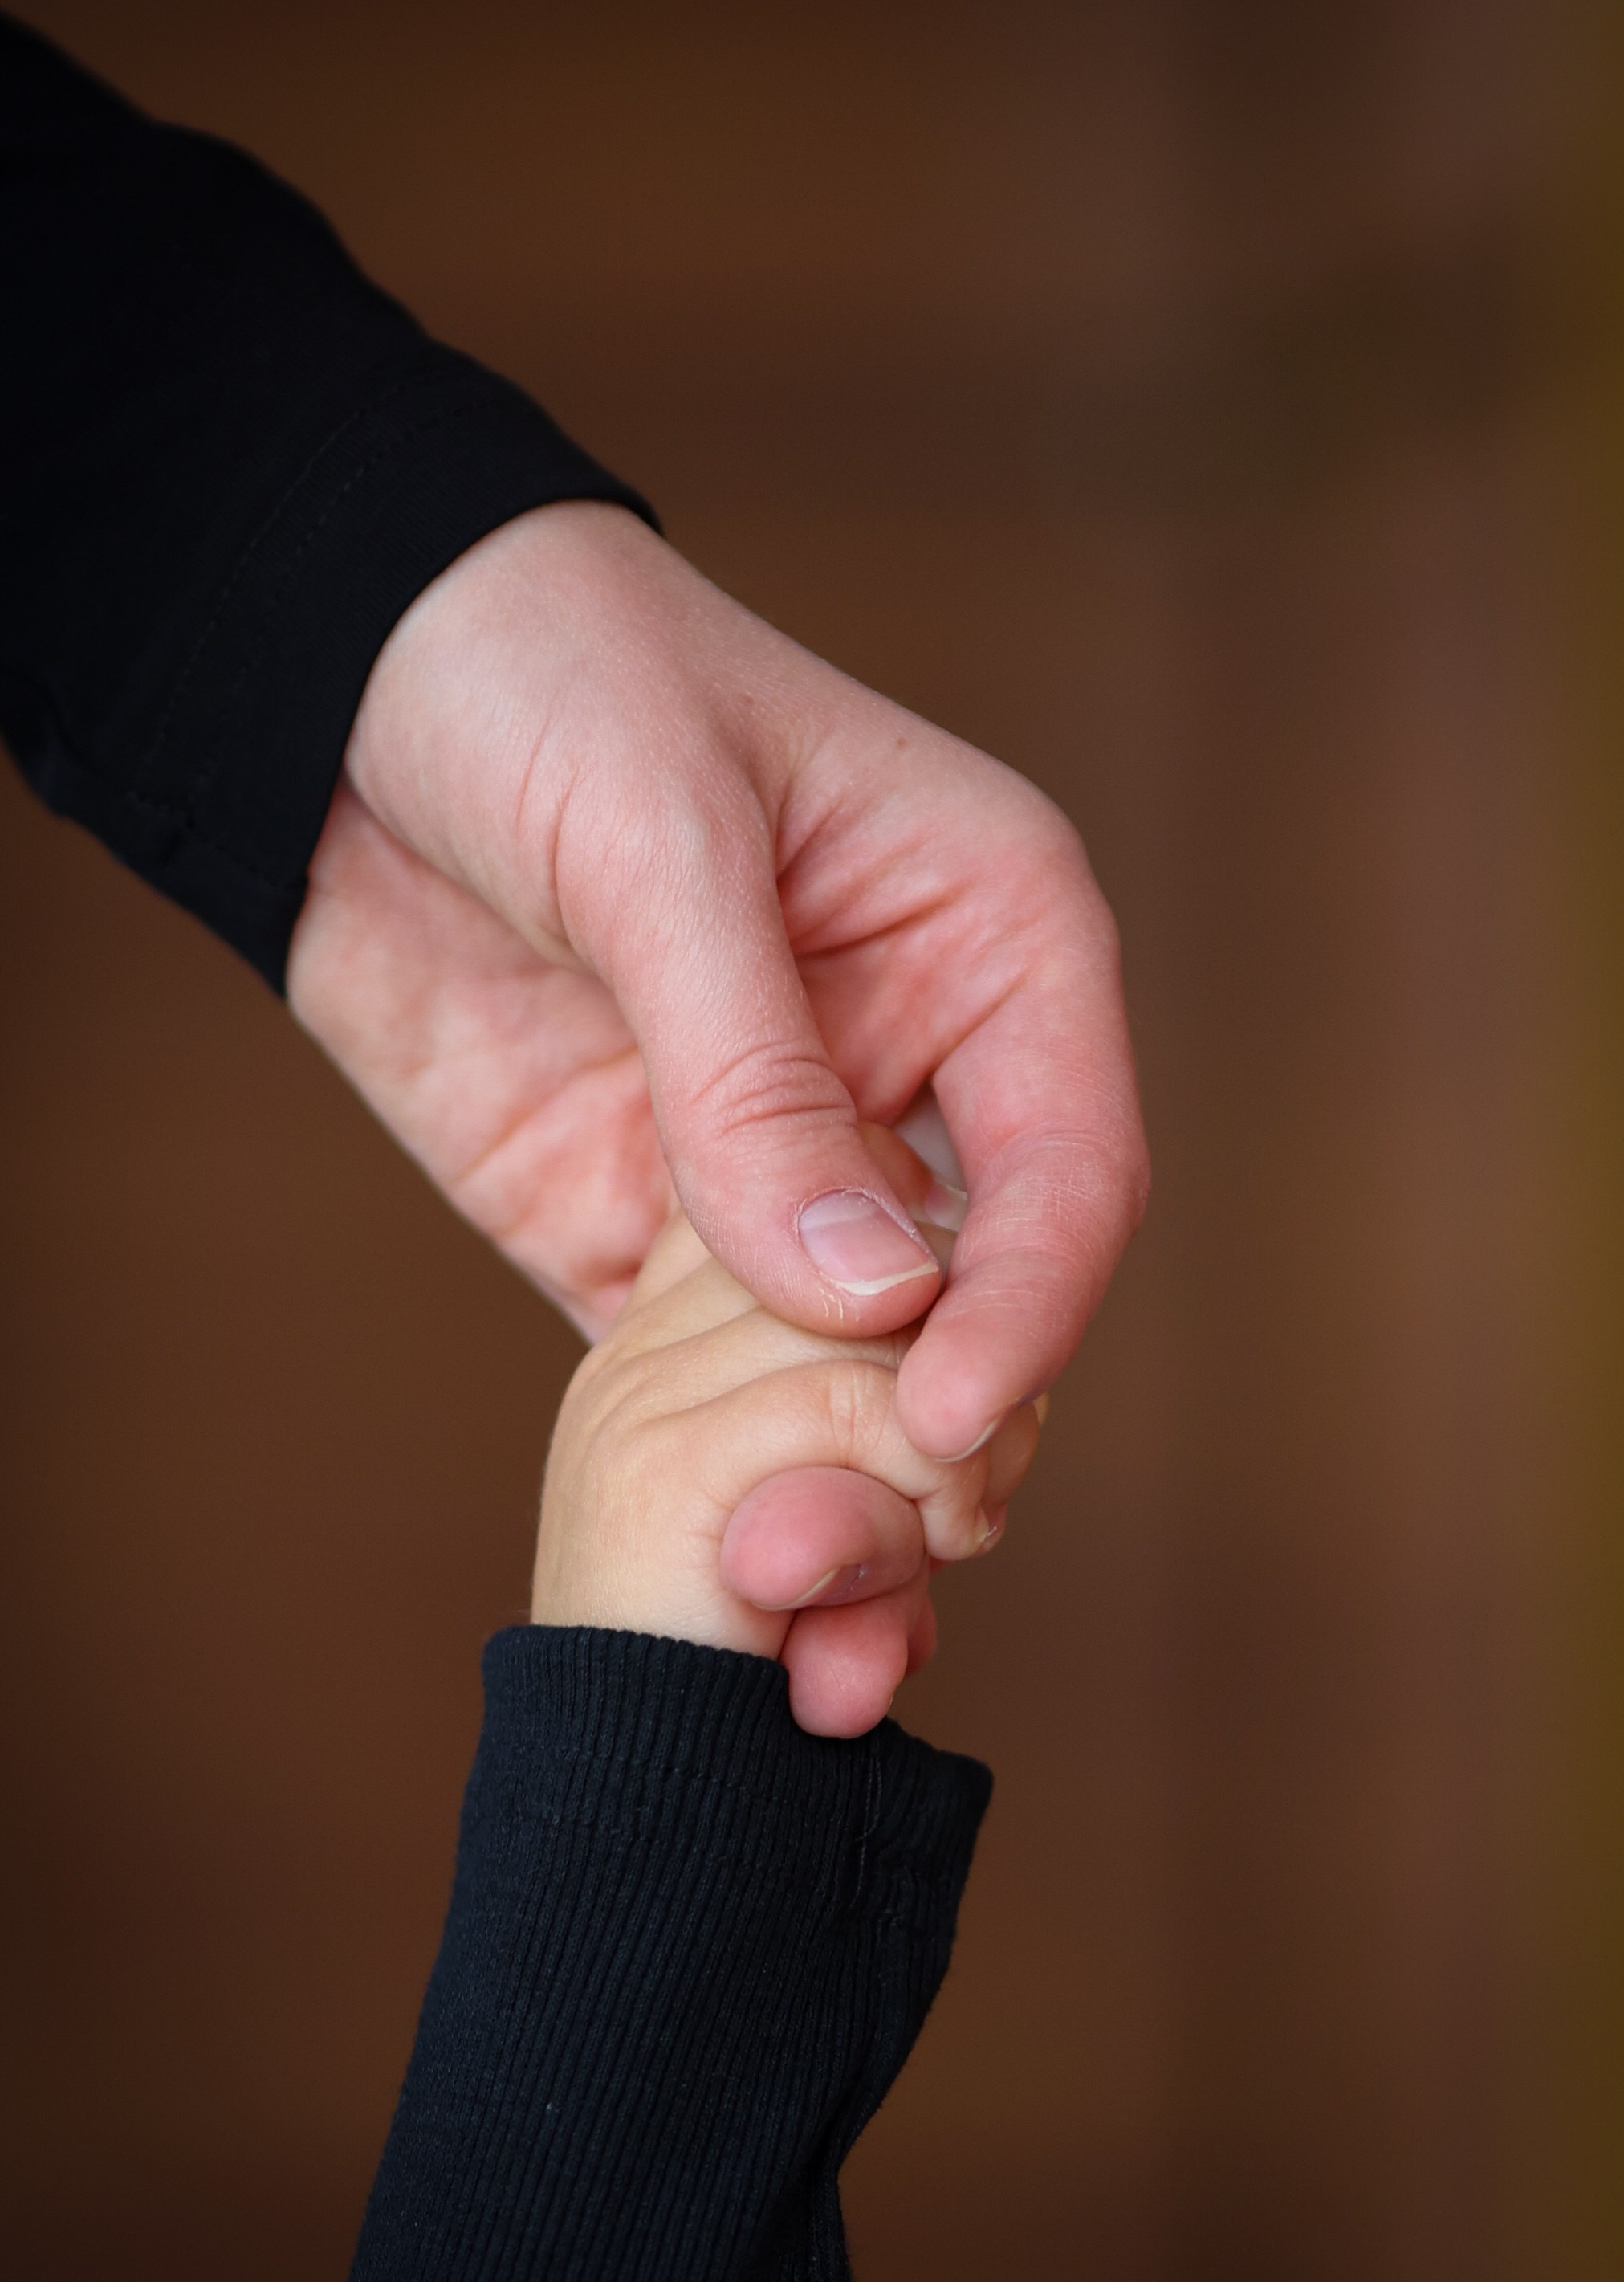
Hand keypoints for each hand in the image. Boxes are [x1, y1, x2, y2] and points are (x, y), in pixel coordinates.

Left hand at [287, 502, 1147, 1449]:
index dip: (1028, 1304)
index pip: (1067, 1162)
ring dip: (843, 1476)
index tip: (947, 1423)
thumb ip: (754, 1070)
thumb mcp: (656, 840)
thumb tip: (868, 1295)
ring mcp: (781, 1156)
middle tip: (886, 1535)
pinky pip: (714, 1371)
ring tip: (797, 1580)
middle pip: (988, 1291)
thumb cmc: (542, 672)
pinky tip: (703, 1534)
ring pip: (861, 1362)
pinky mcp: (653, 1220)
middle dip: (953, 1422)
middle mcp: (915, 1062)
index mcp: (990, 933)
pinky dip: (720, 1456)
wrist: (332, 682)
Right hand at [532, 1132, 1041, 1735]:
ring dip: (949, 1469)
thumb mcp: (856, 1532)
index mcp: (679, 1331)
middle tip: (957, 1523)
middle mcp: (649, 1336)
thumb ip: (899, 1430)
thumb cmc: (775, 1693)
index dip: (937, 1322)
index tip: (943, 1456)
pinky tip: (888, 1613)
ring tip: (911, 1576)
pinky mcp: (662, 1463)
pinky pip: (869, 1408)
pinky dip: (920, 1510)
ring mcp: (642, 1389)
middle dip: (969, 1394)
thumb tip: (997, 1365)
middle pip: (887, 1254)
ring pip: (892, 1325)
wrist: (660, 1841)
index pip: (847, 1218)